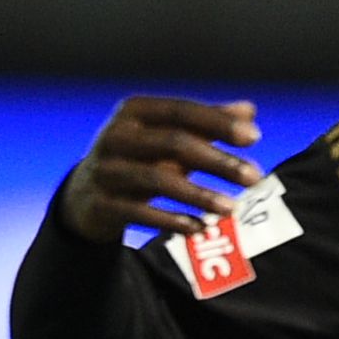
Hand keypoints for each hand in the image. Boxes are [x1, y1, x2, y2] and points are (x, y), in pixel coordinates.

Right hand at [59, 95, 265, 246]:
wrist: (83, 196)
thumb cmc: (137, 158)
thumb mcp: (165, 136)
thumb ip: (205, 124)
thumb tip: (250, 111)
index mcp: (134, 111)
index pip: (182, 111)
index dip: (218, 122)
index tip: (254, 137)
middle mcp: (116, 135)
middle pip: (174, 143)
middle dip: (218, 161)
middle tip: (255, 177)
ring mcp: (106, 169)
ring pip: (158, 180)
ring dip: (199, 195)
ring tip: (232, 208)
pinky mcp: (101, 203)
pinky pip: (141, 213)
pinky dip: (172, 220)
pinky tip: (201, 228)